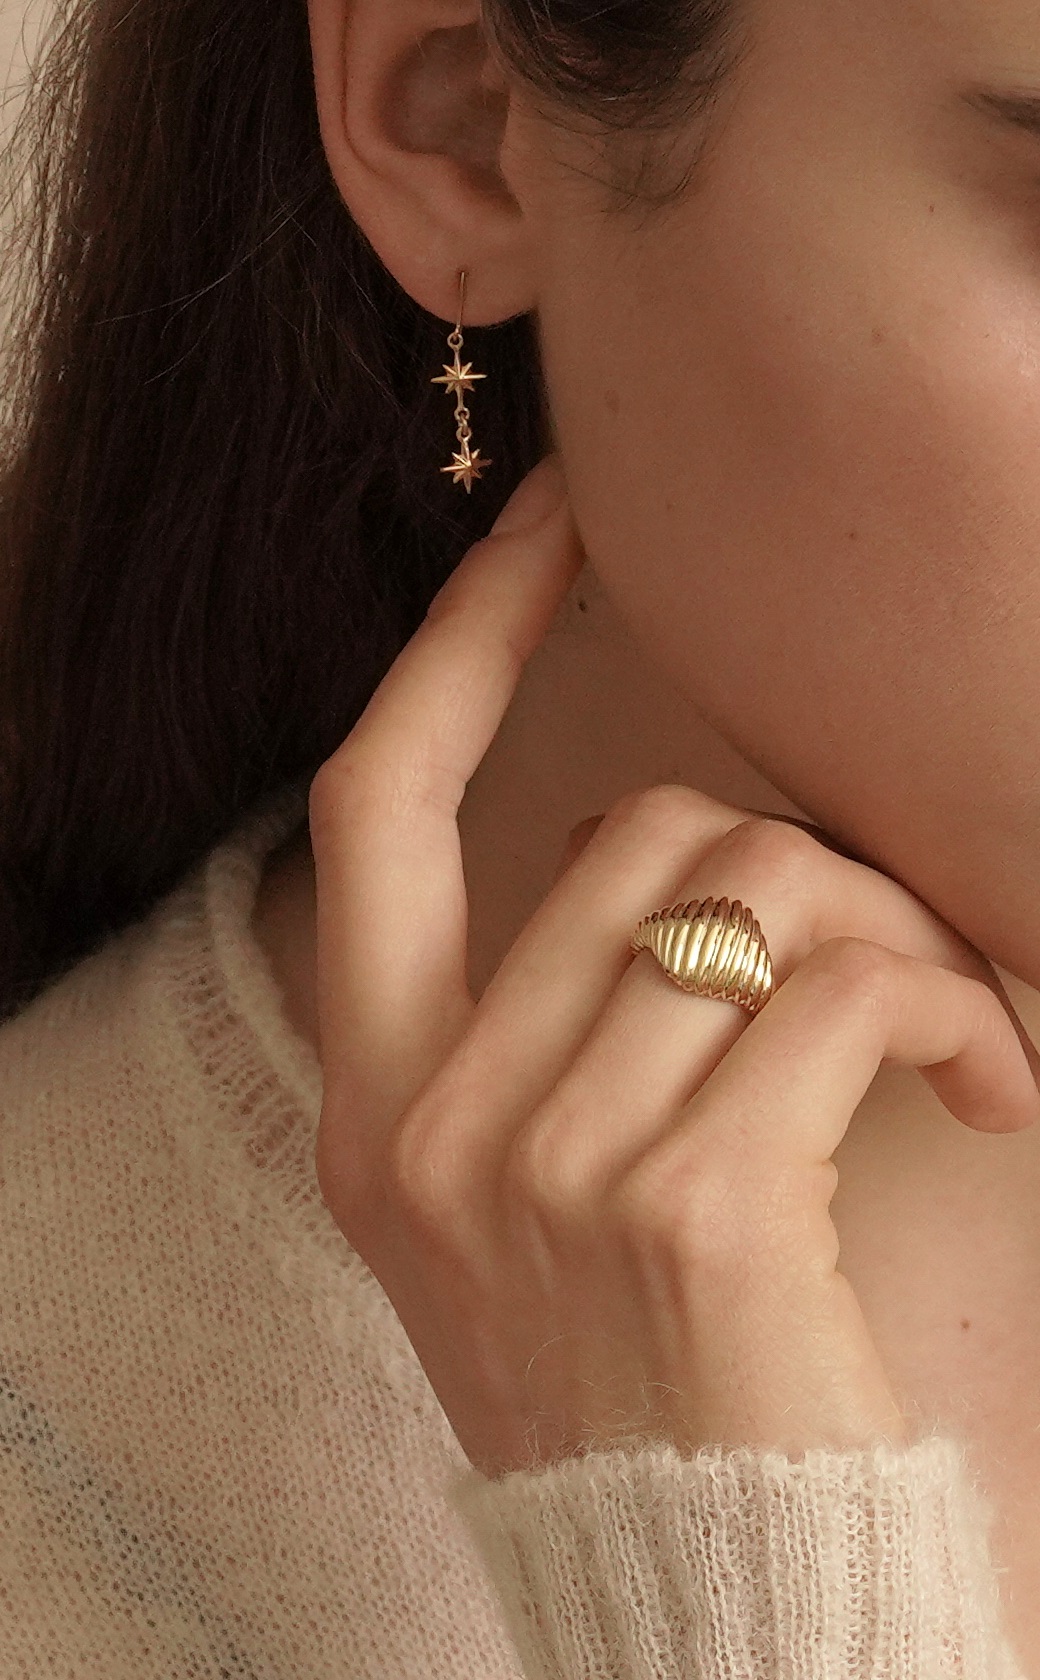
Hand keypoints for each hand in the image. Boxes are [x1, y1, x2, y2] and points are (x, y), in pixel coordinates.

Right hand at [307, 452, 1039, 1480]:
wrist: (701, 1602)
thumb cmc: (637, 1386)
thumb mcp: (523, 1206)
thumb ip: (547, 1032)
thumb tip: (667, 858)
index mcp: (372, 1108)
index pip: (377, 801)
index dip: (461, 636)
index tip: (553, 519)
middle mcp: (434, 1124)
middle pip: (634, 830)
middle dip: (793, 855)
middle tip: (885, 948)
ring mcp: (551, 1165)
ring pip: (753, 889)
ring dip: (893, 936)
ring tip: (950, 1033)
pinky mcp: (696, 1203)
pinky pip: (848, 988)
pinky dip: (952, 1006)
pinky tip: (988, 1088)